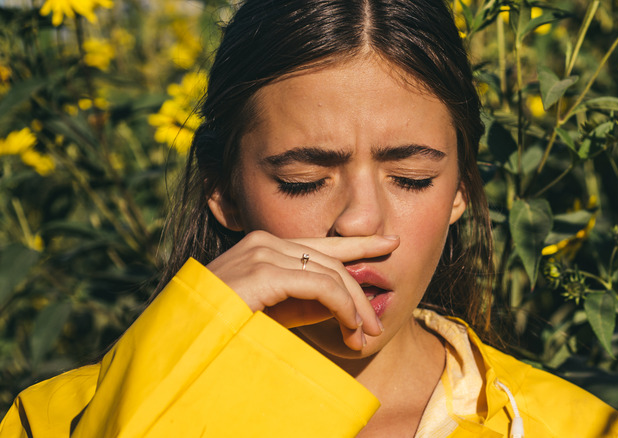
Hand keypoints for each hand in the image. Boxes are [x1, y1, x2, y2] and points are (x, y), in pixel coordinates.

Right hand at [205, 231, 399, 349]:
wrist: (186, 343)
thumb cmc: (227, 330)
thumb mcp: (277, 313)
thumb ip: (308, 302)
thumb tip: (346, 303)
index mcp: (264, 247)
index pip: (321, 243)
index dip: (359, 244)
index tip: (390, 243)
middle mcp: (263, 243)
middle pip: (330, 260)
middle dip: (359, 294)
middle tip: (374, 328)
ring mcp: (261, 254)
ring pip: (330, 273)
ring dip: (353, 308)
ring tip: (361, 337)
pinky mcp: (262, 273)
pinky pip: (319, 285)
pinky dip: (341, 307)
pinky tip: (348, 327)